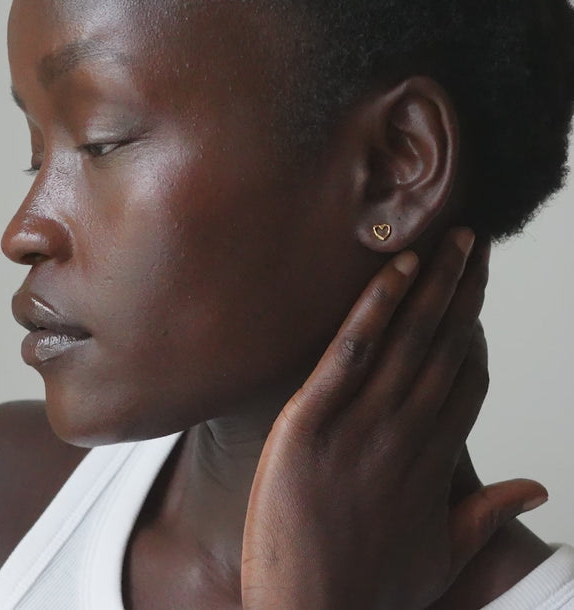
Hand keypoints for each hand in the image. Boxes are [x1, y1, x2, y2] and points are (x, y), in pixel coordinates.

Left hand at [241, 229, 546, 609]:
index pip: (465, 381)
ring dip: (432, 286)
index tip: (478, 296)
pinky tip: (396, 272)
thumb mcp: (442, 559)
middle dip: (464, 292)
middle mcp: (406, 435)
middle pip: (445, 348)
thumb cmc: (373, 595)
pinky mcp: (311, 423)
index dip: (474, 334)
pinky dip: (376, 308)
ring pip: (406, 341)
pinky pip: (351, 353)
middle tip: (477, 243)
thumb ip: (487, 516)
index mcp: (435, 462)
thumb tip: (538, 490)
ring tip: (450, 241)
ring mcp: (360, 426)